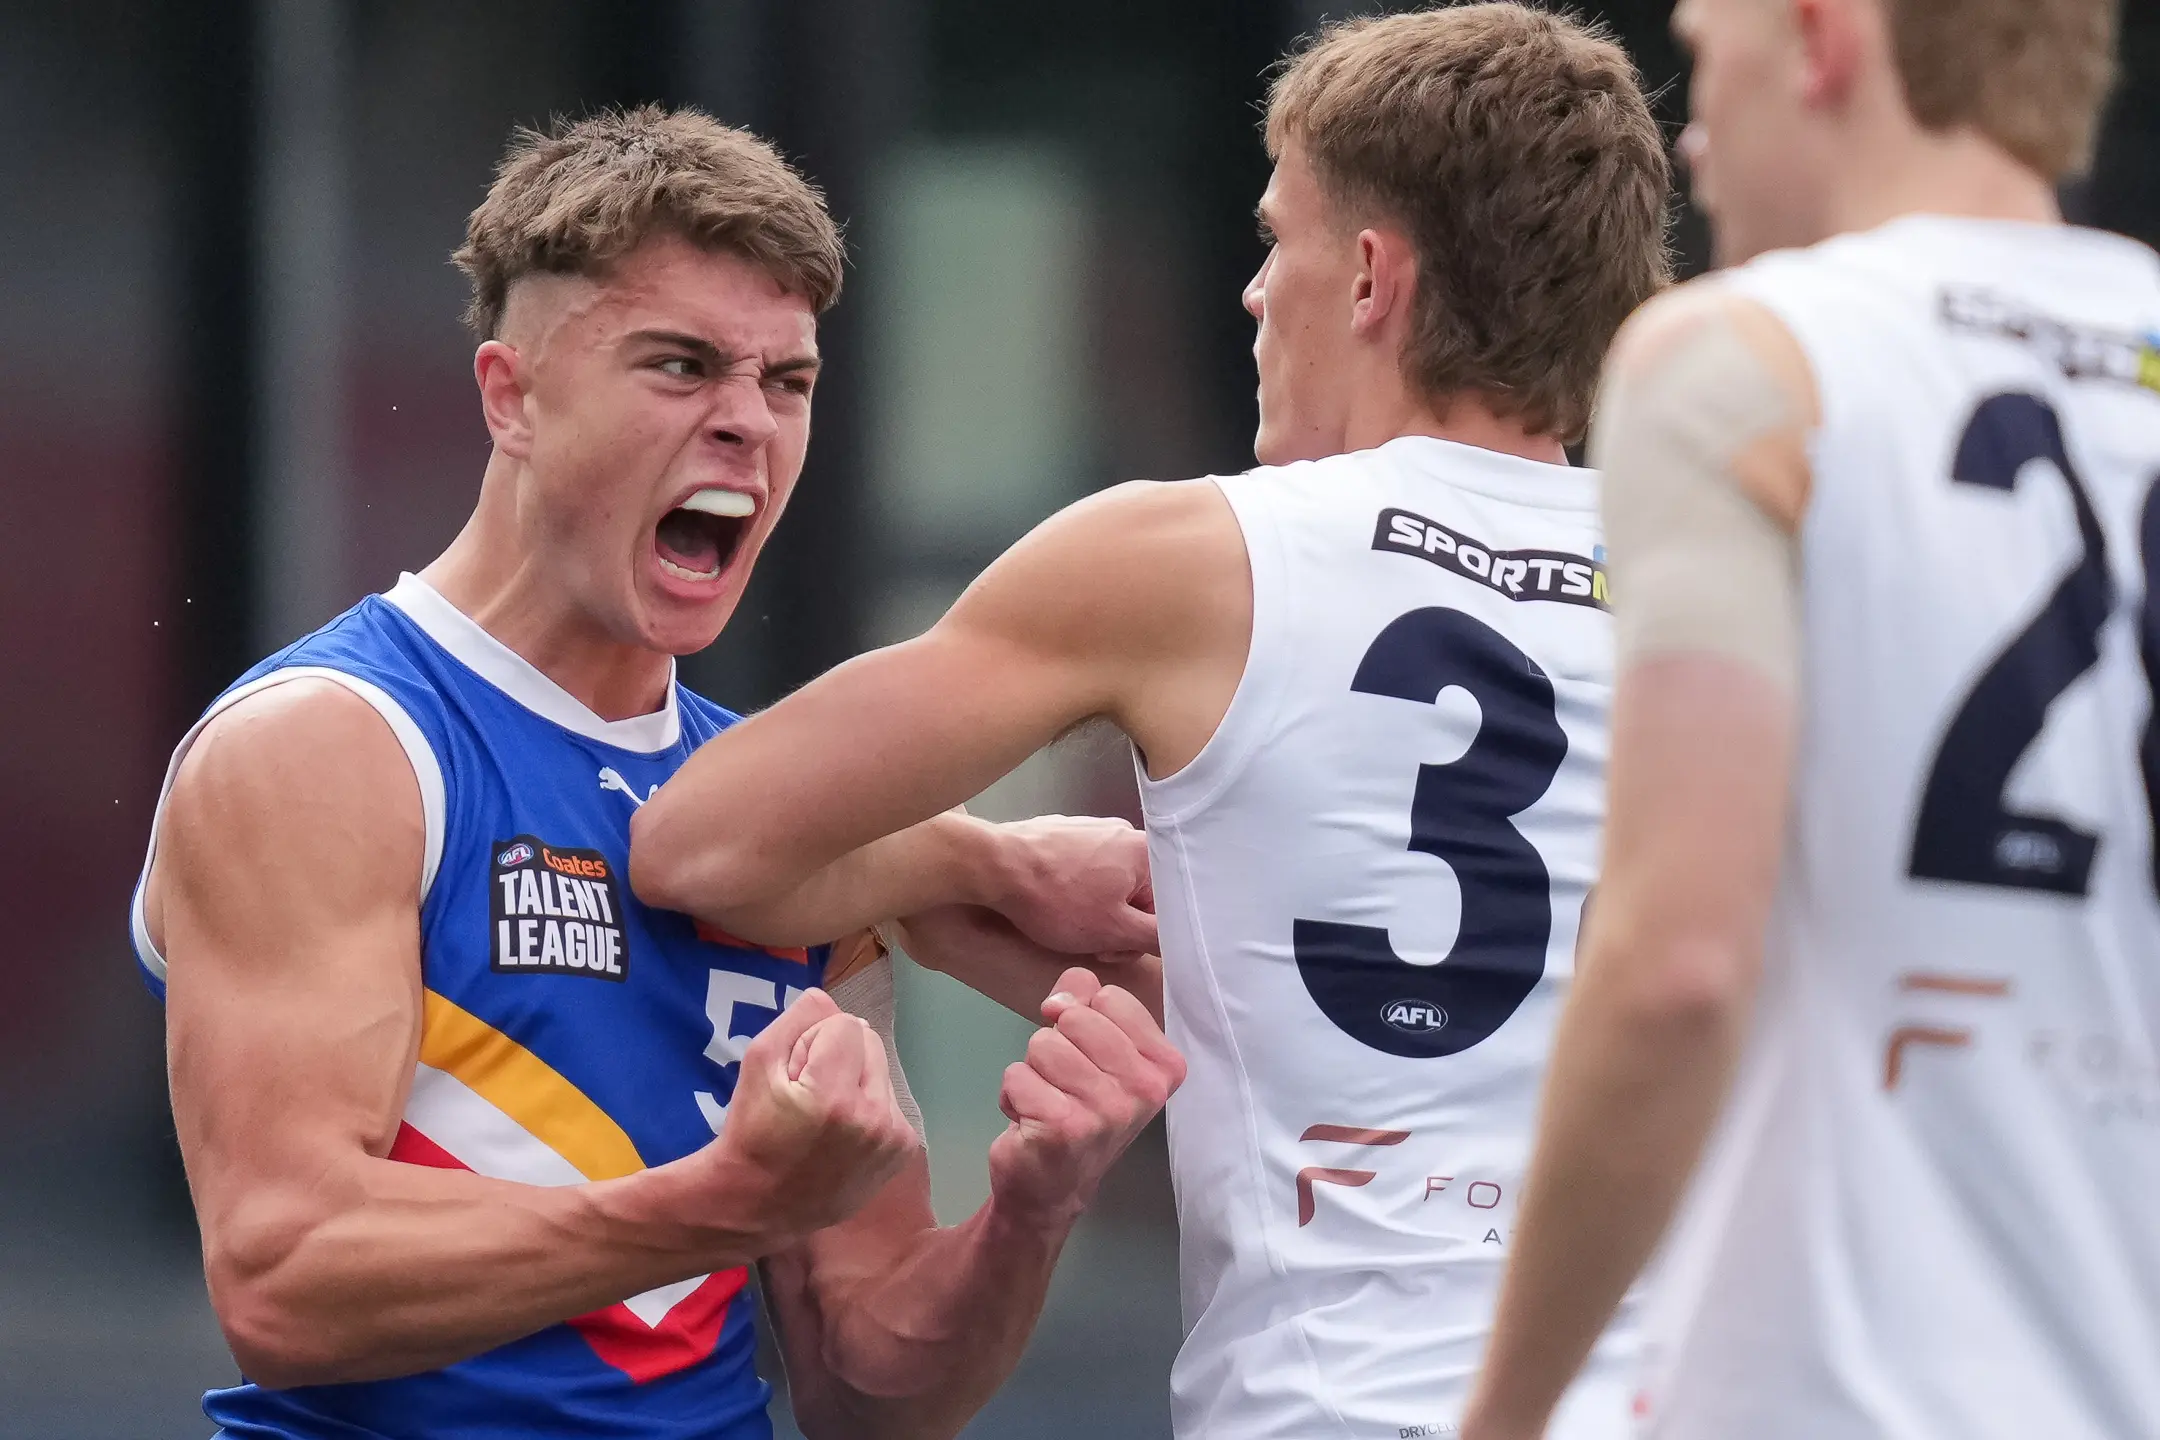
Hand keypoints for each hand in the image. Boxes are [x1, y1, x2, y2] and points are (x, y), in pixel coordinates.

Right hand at [706, 989, 919, 1237]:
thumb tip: (830, 998)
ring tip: (826, 1116)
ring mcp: (892, 1139)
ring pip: (882, 1071)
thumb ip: (798, 1019)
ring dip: (856, 1081)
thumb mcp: (757, 1062)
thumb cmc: (752, 1131)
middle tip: (808, 1092)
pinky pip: (892, 1103)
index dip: (812, 1043)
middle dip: (838, 1056)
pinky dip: (870, 1109)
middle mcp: (872, 1118)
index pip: (843, 1024)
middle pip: (869, 1041)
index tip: (794, 1076)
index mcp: (833, 1096)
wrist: (759, 1204)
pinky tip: (844, 1134)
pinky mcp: (903, 1153)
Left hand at [982, 815, 1156, 956]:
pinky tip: (1053, 902)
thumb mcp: (1113, 930)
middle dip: (1118, 925)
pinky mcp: (1065, 832)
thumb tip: (1184, 939)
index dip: (1143, 936)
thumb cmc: (1056, 900)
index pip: (1166, 904)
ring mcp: (1092, 828)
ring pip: (1112, 883)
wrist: (995, 865)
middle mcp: (1124, 831)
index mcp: (1145, 851)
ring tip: (1067, 925)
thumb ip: (1156, 937)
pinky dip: (1077, 890)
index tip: (1115, 948)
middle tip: (1090, 944)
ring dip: (1097, 911)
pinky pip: (1086, 868)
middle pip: (1139, 893)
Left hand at [987, 967, 1185, 1226]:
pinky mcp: (1065, 1127)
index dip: (1083, 1020)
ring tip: (1048, 1102)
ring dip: (1033, 1072)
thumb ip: (1084, 998)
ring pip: (1042, 1044)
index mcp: (1164, 1064)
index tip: (1087, 1058)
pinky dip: (1013, 1095)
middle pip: (1074, 1018)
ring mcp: (1108, 1110)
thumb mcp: (1092, 1044)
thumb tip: (1062, 998)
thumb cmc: (1077, 1106)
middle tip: (1064, 1085)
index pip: (1109, 997)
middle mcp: (1145, 1088)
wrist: (1054, 1185)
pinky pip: (1016, 1075)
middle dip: (1055, 1045)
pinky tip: (1032, 1123)